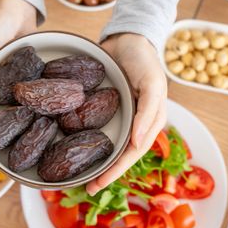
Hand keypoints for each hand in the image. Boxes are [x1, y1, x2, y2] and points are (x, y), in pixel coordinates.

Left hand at [86, 33, 167, 194]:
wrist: (129, 39)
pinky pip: (96, 127)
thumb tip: (137, 144)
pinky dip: (88, 141)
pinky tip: (75, 148)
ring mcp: (120, 117)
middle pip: (119, 155)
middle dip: (104, 174)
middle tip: (86, 188)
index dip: (115, 171)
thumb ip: (148, 112)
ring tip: (81, 176)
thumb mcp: (152, 84)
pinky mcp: (105, 108)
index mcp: (149, 122)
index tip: (98, 184)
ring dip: (97, 162)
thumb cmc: (145, 60)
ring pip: (108, 146)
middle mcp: (135, 124)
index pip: (132, 154)